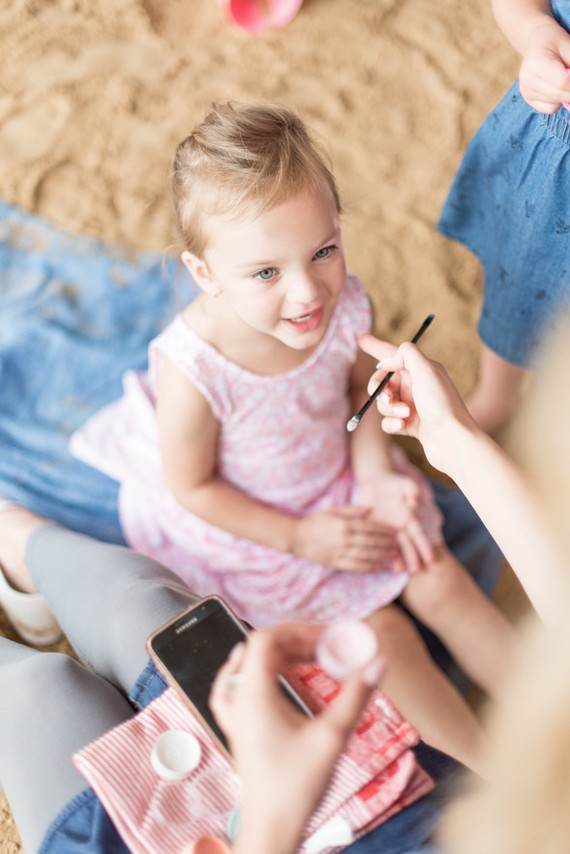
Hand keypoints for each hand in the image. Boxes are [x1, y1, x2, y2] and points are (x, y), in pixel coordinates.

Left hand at [209, 622, 384, 853]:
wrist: (270, 828)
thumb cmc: (295, 787)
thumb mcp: (332, 736)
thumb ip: (356, 695)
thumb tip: (377, 662)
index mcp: (253, 694)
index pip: (267, 638)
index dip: (299, 629)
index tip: (328, 637)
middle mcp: (238, 698)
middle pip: (260, 649)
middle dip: (296, 641)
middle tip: (329, 648)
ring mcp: (233, 714)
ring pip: (249, 665)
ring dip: (280, 655)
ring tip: (311, 658)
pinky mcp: (237, 729)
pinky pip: (234, 686)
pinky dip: (252, 672)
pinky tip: (260, 673)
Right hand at [291, 505, 400, 571]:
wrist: (296, 537)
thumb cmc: (316, 521)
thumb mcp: (333, 510)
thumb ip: (352, 510)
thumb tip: (370, 509)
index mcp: (344, 523)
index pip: (370, 527)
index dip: (384, 530)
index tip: (395, 531)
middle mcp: (343, 538)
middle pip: (371, 542)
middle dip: (387, 544)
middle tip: (398, 545)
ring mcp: (339, 552)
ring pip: (366, 555)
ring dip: (382, 556)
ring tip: (393, 556)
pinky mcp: (335, 562)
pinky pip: (355, 566)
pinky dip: (368, 566)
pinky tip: (378, 566)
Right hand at [358, 336, 480, 475]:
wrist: (454, 442)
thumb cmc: (442, 405)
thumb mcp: (427, 370)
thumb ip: (406, 353)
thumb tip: (389, 359)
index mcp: (422, 368)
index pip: (394, 353)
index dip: (377, 347)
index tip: (361, 340)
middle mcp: (417, 385)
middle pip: (383, 380)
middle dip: (379, 388)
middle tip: (386, 397)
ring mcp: (413, 405)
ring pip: (384, 402)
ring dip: (390, 408)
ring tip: (405, 414)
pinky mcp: (410, 424)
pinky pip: (388, 420)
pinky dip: (392, 423)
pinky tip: (403, 427)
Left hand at [358, 472, 433, 571]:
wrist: (374, 480)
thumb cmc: (393, 482)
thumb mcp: (405, 483)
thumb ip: (412, 490)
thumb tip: (414, 503)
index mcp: (409, 518)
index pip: (418, 534)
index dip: (424, 546)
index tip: (430, 558)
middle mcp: (400, 527)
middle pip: (408, 544)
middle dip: (413, 557)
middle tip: (416, 570)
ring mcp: (387, 530)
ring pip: (394, 547)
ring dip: (398, 558)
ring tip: (399, 571)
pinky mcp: (373, 529)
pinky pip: (378, 543)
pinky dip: (380, 552)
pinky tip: (381, 562)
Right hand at [518, 19, 569, 111]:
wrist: (537, 44)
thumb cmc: (556, 43)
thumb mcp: (569, 48)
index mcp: (537, 61)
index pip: (562, 82)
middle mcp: (528, 79)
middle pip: (558, 95)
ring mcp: (526, 90)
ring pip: (555, 103)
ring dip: (565, 95)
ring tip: (564, 80)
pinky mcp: (527, 98)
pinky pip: (549, 108)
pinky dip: (557, 101)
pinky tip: (556, 88)